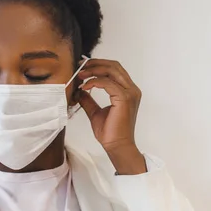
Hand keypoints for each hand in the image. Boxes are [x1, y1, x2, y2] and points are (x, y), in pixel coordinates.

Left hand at [76, 58, 146, 174]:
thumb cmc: (110, 132)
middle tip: (80, 67)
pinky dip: (95, 82)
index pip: (114, 69)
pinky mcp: (124, 99)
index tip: (82, 68)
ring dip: (94, 70)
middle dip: (95, 64)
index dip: (98, 65)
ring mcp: (130, 93)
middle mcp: (131, 89)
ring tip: (80, 75)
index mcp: (127, 91)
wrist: (116, 146)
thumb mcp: (95, 112)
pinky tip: (85, 87)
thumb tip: (79, 90)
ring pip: (112, 71)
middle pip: (114, 66)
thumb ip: (89, 100)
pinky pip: (108, 83)